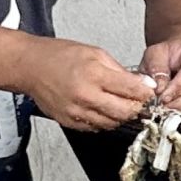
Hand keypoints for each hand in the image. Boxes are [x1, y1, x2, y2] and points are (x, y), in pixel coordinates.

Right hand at [24, 38, 155, 130]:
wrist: (31, 66)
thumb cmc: (59, 56)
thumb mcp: (95, 53)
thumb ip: (120, 70)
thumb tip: (141, 83)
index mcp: (94, 74)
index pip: (131, 90)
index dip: (145, 93)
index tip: (148, 92)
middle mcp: (85, 96)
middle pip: (125, 112)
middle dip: (136, 108)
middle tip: (137, 101)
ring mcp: (76, 112)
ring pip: (112, 123)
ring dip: (120, 116)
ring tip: (119, 103)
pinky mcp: (69, 122)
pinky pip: (96, 128)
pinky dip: (104, 120)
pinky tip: (102, 108)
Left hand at [140, 40, 180, 113]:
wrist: (180, 56)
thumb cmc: (168, 55)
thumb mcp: (155, 54)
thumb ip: (156, 69)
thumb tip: (159, 88)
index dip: (178, 88)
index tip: (163, 98)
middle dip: (178, 103)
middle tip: (161, 108)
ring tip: (166, 111)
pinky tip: (176, 113)